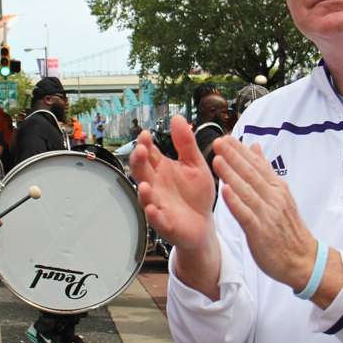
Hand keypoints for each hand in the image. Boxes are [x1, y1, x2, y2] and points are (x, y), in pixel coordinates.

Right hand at [130, 116, 216, 249]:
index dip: (145, 144)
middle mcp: (155, 185)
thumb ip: (186, 143)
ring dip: (143, 191)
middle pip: (141, 171)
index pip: (148, 153)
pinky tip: (152, 209)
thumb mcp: (195, 164)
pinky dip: (153, 215)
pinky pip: (156, 219)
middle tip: (140, 150)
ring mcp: (158, 204)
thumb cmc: (196, 194)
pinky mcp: (165, 223)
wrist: (204, 224)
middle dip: (138, 162)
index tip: (145, 134)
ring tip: (144, 185)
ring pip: (145, 196)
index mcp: (161, 169)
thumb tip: (177, 118)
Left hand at [211, 137, 315, 290]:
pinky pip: (247, 215)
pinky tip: (225, 191)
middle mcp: (273, 197)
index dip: (241, 150)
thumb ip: (265, 171)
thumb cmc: (287, 228)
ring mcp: (267, 214)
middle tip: (219, 142)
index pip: (257, 164)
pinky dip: (236, 202)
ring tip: (218, 160)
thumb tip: (255, 147)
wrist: (302, 259)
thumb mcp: (280, 194)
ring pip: (247, 191)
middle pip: (251, 174)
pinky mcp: (261, 231)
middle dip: (234, 156)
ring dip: (232, 175)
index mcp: (277, 188)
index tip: (227, 137)